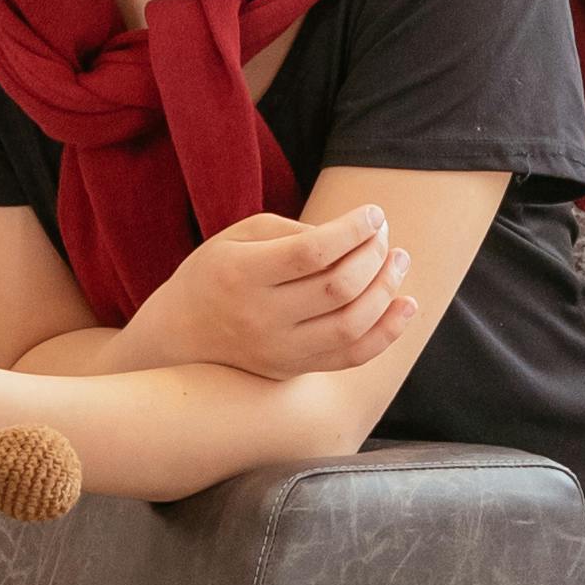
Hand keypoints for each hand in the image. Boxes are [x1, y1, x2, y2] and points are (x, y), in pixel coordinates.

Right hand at [127, 203, 414, 381]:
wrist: (178, 337)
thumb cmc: (216, 274)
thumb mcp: (239, 238)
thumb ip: (294, 233)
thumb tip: (355, 238)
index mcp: (240, 274)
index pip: (313, 252)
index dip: (353, 230)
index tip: (374, 214)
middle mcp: (258, 317)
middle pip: (338, 287)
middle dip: (374, 255)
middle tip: (384, 236)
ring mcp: (277, 351)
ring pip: (351, 324)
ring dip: (386, 289)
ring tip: (398, 261)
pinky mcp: (291, 370)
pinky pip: (352, 357)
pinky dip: (387, 332)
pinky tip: (406, 305)